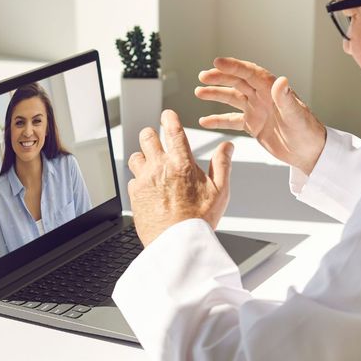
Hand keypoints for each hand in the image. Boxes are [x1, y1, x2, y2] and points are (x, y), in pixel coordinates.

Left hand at [127, 109, 233, 246]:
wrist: (178, 244)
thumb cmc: (200, 220)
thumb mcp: (220, 191)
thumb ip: (223, 164)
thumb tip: (227, 146)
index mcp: (182, 163)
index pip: (172, 130)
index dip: (169, 118)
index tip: (168, 115)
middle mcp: (160, 167)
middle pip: (146, 136)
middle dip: (152, 135)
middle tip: (157, 140)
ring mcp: (144, 180)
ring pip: (136, 156)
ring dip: (143, 157)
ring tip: (152, 165)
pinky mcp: (134, 194)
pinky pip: (132, 179)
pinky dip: (140, 180)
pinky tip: (149, 188)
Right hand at [195, 57, 326, 174]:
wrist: (310, 152)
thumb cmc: (307, 132)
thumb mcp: (296, 115)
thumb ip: (286, 98)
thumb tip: (280, 80)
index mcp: (272, 90)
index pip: (250, 73)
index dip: (234, 66)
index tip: (217, 62)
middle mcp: (263, 97)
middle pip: (238, 82)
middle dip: (220, 78)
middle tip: (202, 77)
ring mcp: (257, 110)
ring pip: (232, 98)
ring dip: (216, 95)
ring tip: (198, 92)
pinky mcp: (254, 125)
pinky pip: (232, 120)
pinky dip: (218, 120)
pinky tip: (204, 122)